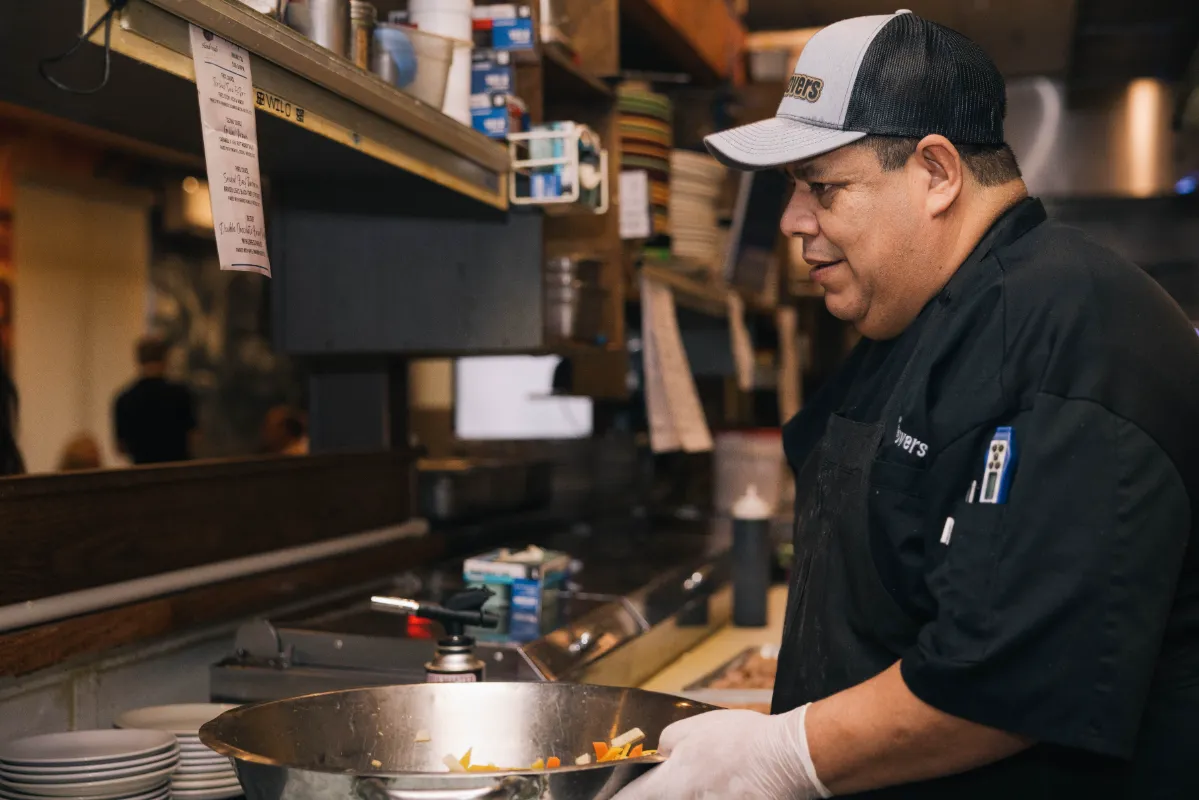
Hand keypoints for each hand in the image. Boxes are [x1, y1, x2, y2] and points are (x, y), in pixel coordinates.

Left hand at [612, 705, 829, 799]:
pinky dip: (711, 798)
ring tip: (704, 781)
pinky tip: (719, 790)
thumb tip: (660, 754)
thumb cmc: (743, 740)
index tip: (607, 797)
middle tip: (665, 784)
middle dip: (654, 795)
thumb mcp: (696, 728)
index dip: (616, 798)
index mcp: (673, 783)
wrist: (789, 758)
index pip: (631, 799)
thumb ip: (669, 741)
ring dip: (684, 796)